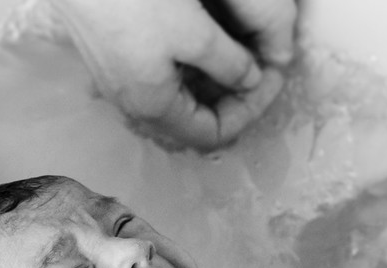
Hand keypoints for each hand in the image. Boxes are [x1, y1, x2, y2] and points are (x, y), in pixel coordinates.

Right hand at [57, 0, 296, 148]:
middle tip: (260, 70)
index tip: (270, 81)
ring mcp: (123, 83)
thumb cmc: (131, 0)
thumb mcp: (195, 33)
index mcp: (155, 107)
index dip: (249, 112)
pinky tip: (205, 45)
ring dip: (213, 83)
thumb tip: (252, 81)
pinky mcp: (115, 60)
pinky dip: (191, 70)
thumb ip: (231, 64)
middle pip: (196, 120)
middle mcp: (135, 104)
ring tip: (239, 56)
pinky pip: (162, 79)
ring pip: (181, 99)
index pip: (214, 134)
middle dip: (233, 99)